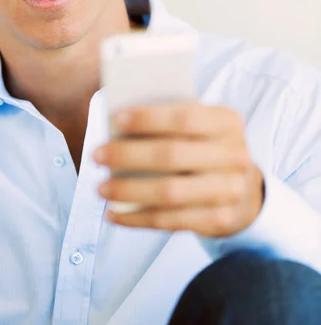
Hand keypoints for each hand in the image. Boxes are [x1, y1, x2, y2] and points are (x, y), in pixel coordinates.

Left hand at [93, 103, 263, 236]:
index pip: (186, 117)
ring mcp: (229, 190)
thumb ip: (167, 119)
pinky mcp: (218, 219)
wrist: (240, 184)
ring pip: (170, 193)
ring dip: (129, 191)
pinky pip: (171, 221)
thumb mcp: (196, 123)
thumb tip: (117, 124)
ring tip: (100, 188)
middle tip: (97, 155)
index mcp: (227, 121)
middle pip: (173, 155)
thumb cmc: (202, 143)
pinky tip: (113, 214)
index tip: (117, 119)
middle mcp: (234, 155)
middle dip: (129, 155)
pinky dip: (137, 219)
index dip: (150, 118)